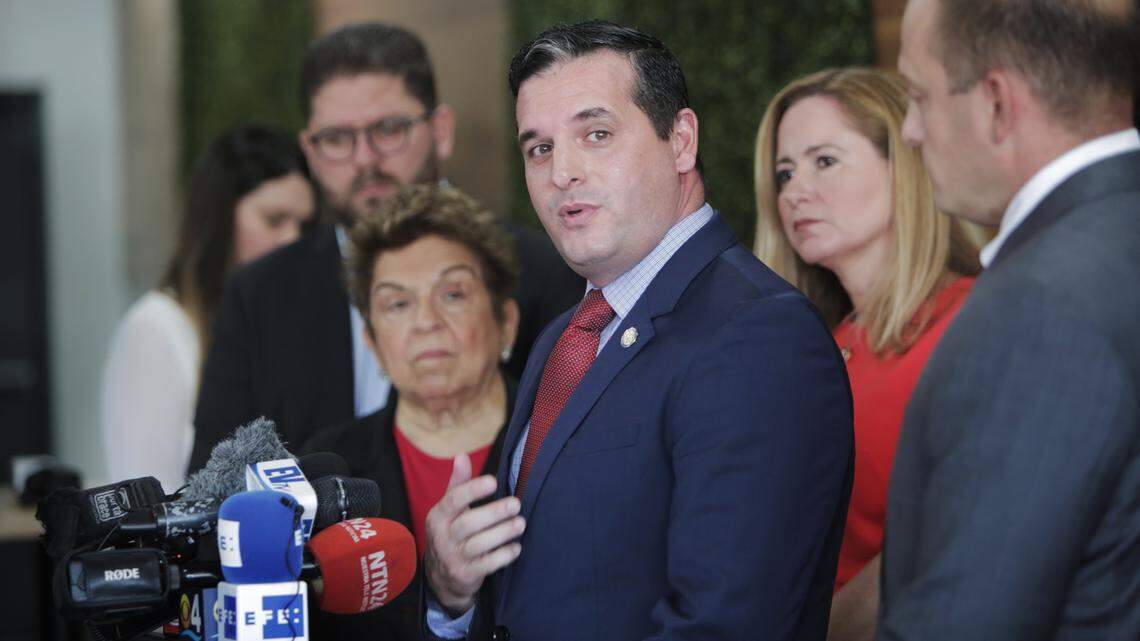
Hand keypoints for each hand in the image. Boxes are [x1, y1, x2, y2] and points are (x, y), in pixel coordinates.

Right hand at [424, 452, 524, 615]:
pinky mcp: (466, 575)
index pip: (453, 500)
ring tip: (520, 523)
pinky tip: (517, 546)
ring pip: (479, 545)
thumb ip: (458, 484)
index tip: (493, 482)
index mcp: (438, 516)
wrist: (441, 577)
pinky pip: (488, 565)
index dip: (473, 490)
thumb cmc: (451, 533)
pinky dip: (504, 555)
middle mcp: (443, 537)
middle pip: (468, 523)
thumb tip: (462, 455)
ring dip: (502, 533)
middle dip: (494, 513)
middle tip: (516, 504)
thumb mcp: (449, 509)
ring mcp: (453, 558)